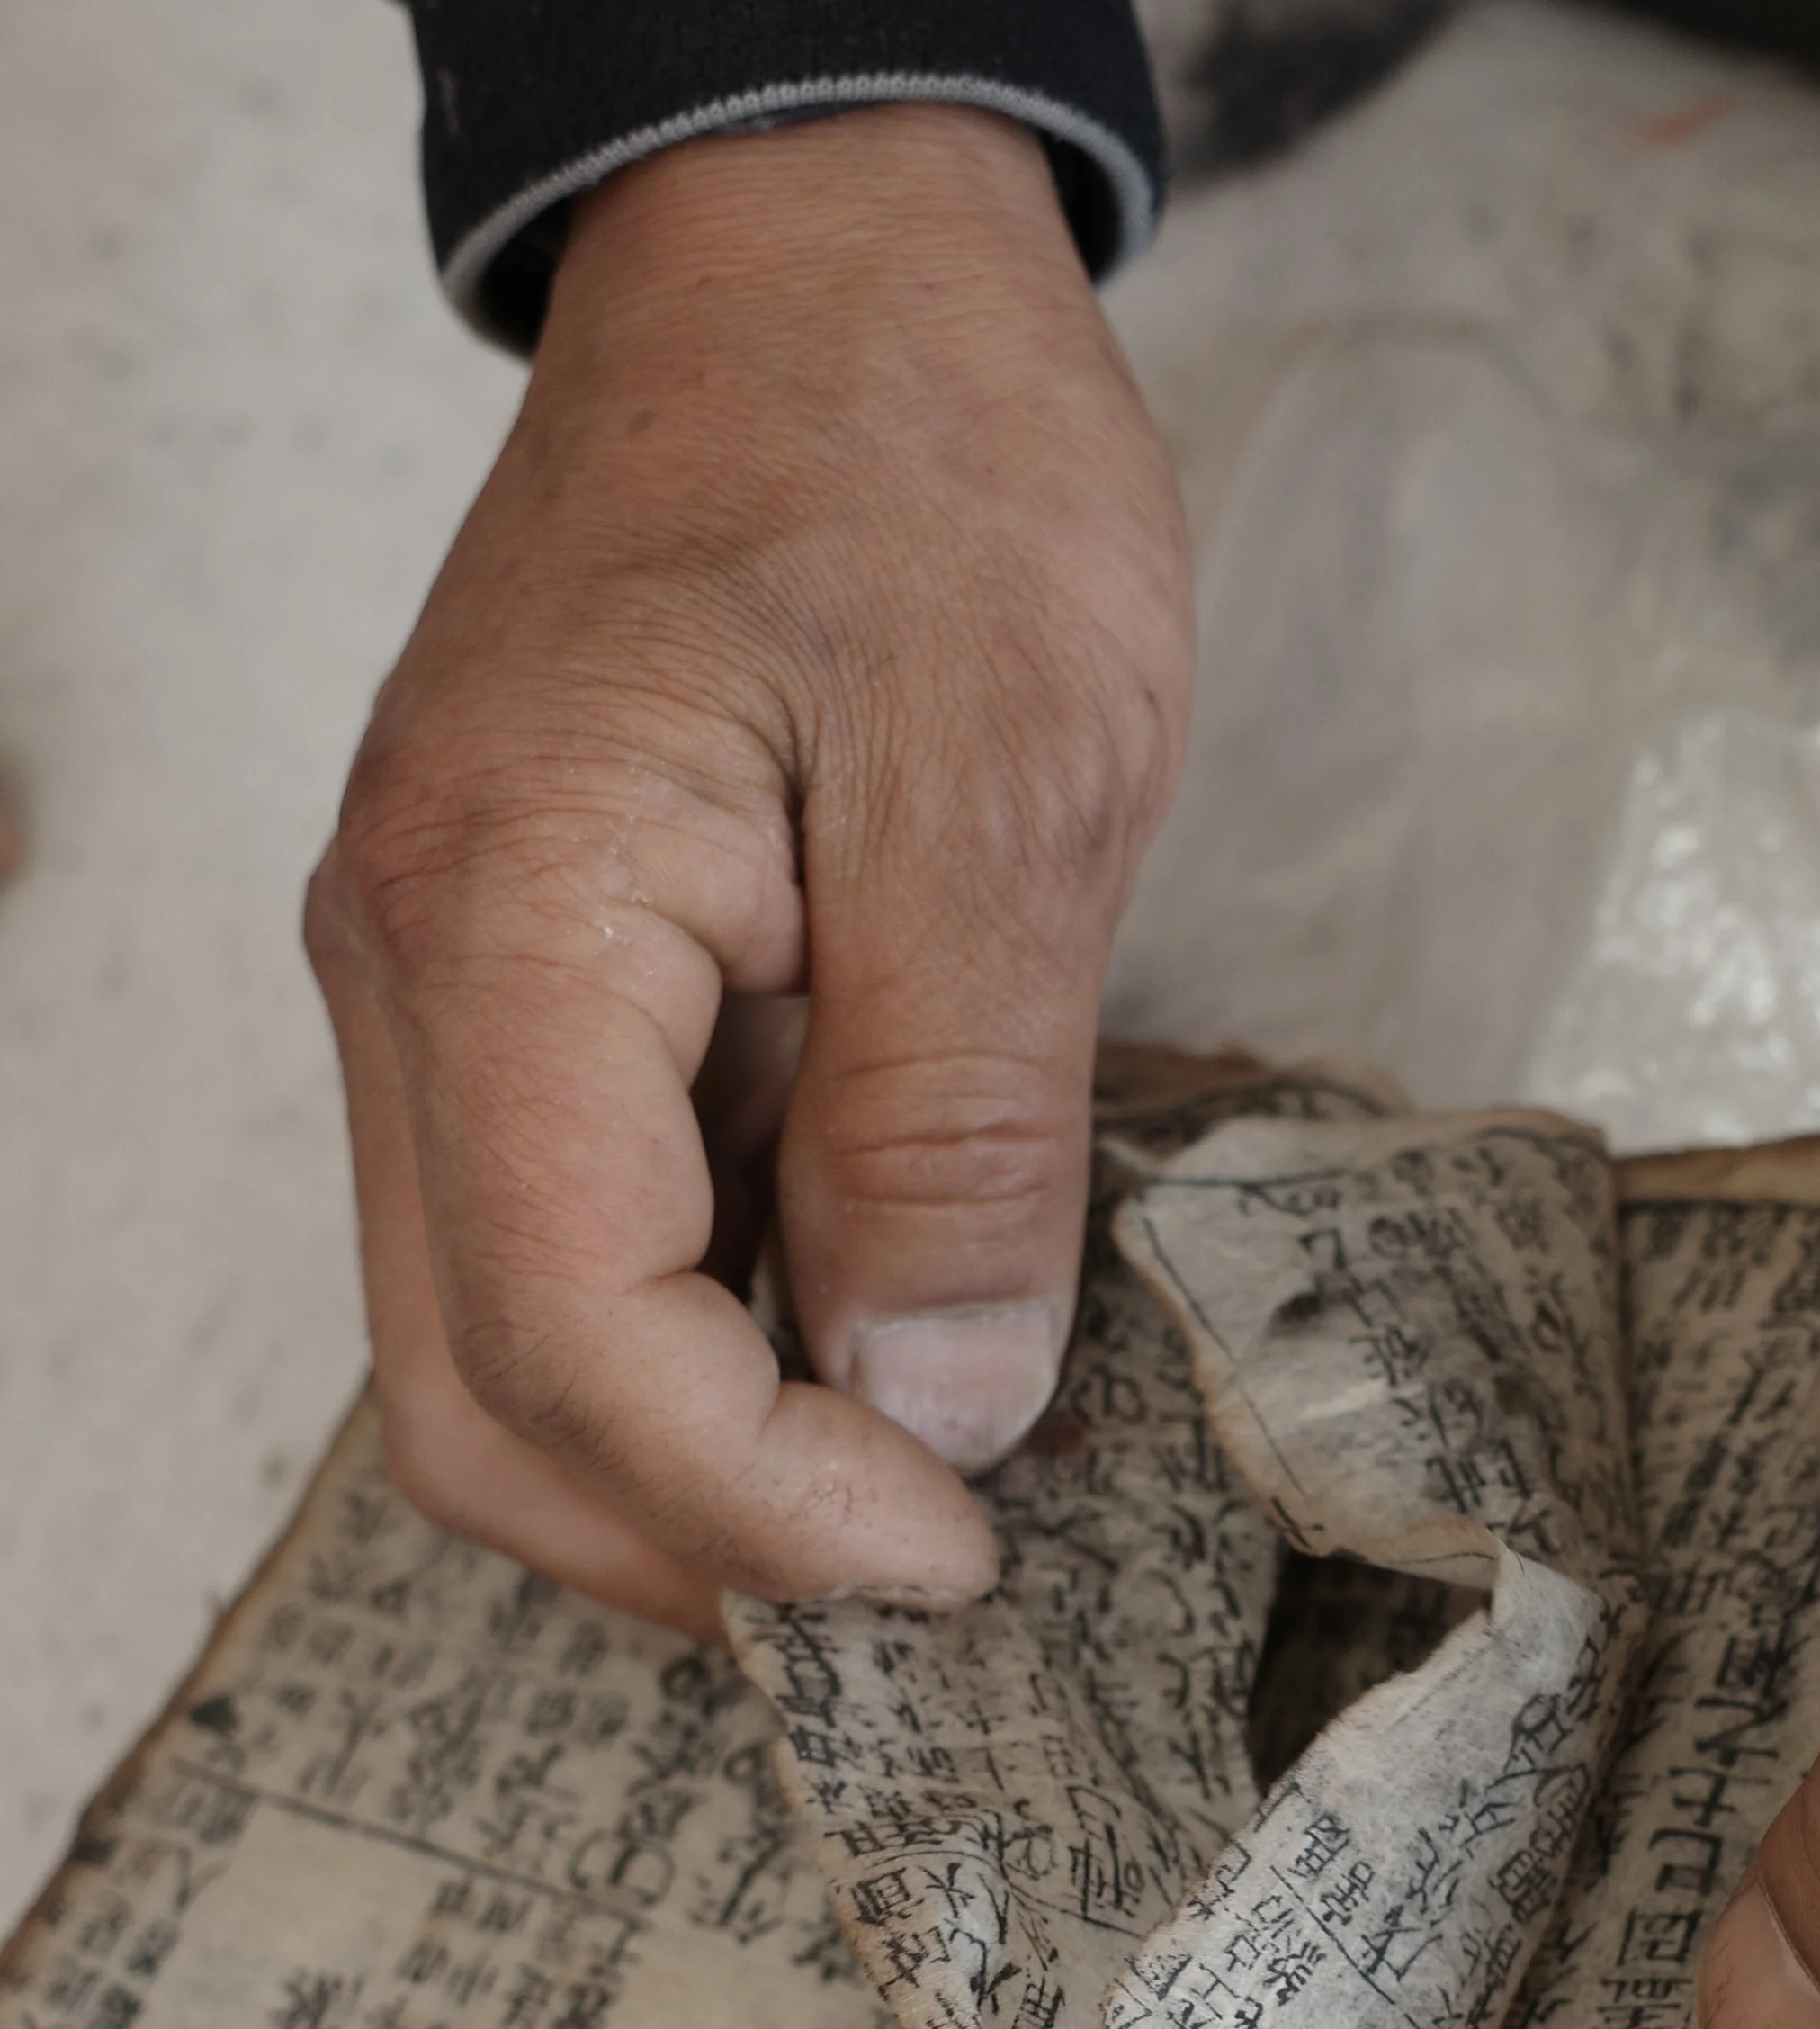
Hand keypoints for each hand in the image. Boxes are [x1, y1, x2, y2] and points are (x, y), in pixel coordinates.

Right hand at [307, 107, 1191, 1635]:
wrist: (814, 257)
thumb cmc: (914, 450)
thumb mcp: (1006, 783)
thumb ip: (955, 1121)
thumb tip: (934, 1404)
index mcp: (507, 927)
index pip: (567, 1343)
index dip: (765, 1506)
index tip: (964, 1555)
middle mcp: (416, 985)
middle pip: (480, 1405)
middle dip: (700, 1546)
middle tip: (928, 1583)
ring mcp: (445, 995)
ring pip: (500, 1353)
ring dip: (695, 1470)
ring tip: (916, 1490)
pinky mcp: (514, 994)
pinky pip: (559, 1246)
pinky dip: (699, 1353)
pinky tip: (866, 1348)